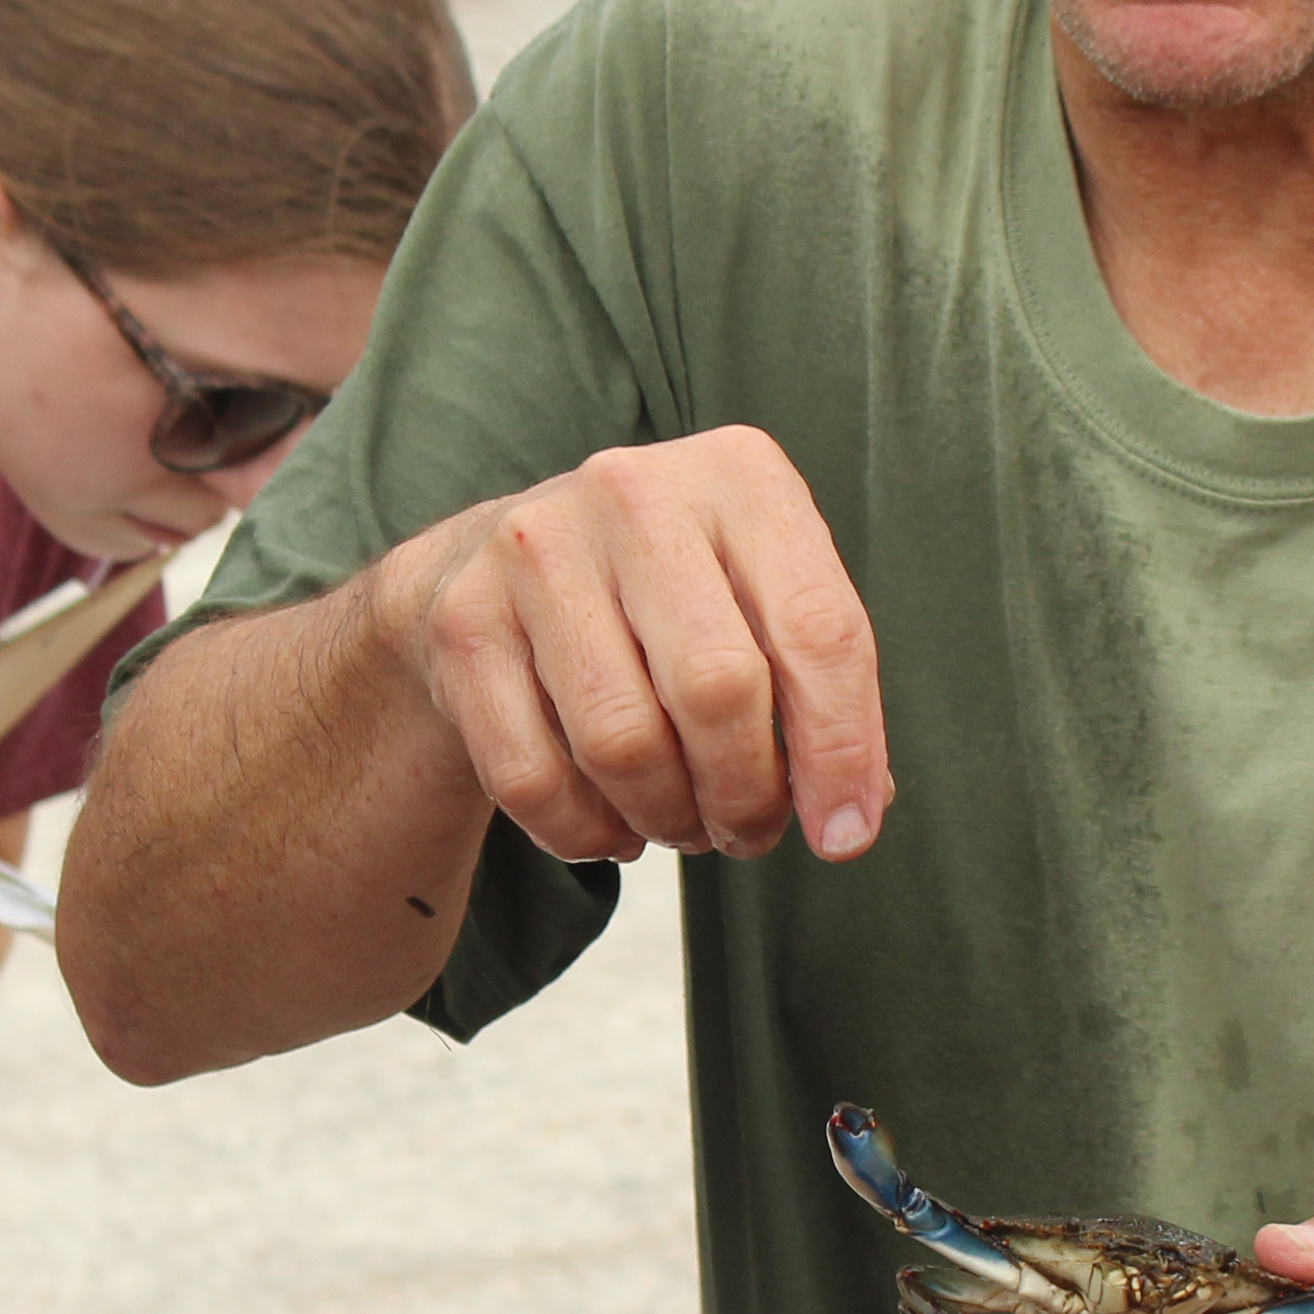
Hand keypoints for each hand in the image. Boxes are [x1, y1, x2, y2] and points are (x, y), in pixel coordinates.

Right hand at [360, 427, 890, 864]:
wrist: (501, 562)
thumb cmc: (669, 596)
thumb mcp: (759, 598)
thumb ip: (818, 688)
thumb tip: (849, 815)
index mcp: (739, 477)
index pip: (818, 629)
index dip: (842, 751)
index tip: (845, 836)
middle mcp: (635, 494)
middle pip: (717, 689)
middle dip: (745, 795)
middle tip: (746, 833)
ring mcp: (536, 550)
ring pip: (622, 744)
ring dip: (666, 818)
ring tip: (680, 824)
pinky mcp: (464, 619)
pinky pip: (532, 777)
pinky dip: (584, 831)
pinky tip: (608, 823)